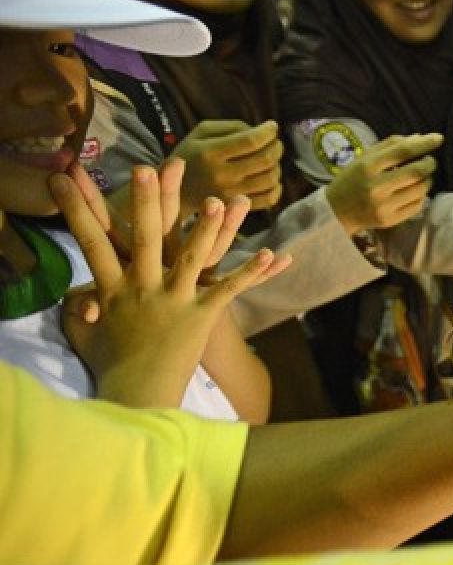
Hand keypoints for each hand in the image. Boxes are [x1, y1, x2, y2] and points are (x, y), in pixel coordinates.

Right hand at [50, 165, 290, 407]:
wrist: (136, 396)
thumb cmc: (110, 364)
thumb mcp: (84, 333)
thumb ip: (81, 307)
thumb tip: (81, 297)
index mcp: (111, 287)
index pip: (91, 239)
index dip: (78, 206)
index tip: (66, 175)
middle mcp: (142, 288)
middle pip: (144, 237)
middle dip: (147, 201)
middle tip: (149, 168)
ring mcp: (174, 300)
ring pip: (192, 257)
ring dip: (208, 228)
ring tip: (222, 201)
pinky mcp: (202, 316)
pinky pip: (230, 289)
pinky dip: (252, 272)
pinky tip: (274, 253)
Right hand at [173, 119, 283, 213]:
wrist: (173, 193)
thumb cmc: (190, 157)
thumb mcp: (200, 133)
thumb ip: (230, 127)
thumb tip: (259, 131)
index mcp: (210, 152)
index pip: (250, 141)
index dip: (268, 132)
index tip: (272, 126)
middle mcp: (221, 175)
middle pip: (265, 159)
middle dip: (276, 147)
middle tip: (275, 143)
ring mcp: (230, 195)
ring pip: (270, 179)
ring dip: (277, 166)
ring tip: (271, 160)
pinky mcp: (236, 209)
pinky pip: (269, 199)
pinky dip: (276, 187)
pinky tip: (270, 179)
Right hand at [325, 133, 439, 235]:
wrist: (336, 212)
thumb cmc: (352, 179)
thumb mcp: (364, 158)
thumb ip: (390, 145)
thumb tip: (419, 138)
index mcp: (367, 167)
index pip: (403, 151)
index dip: (424, 143)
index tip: (438, 138)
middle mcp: (376, 187)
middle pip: (416, 172)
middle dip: (429, 163)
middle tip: (429, 160)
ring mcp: (384, 206)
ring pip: (420, 190)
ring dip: (427, 179)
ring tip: (422, 176)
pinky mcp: (390, 221)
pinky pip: (417, 205)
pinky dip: (421, 195)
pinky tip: (414, 191)